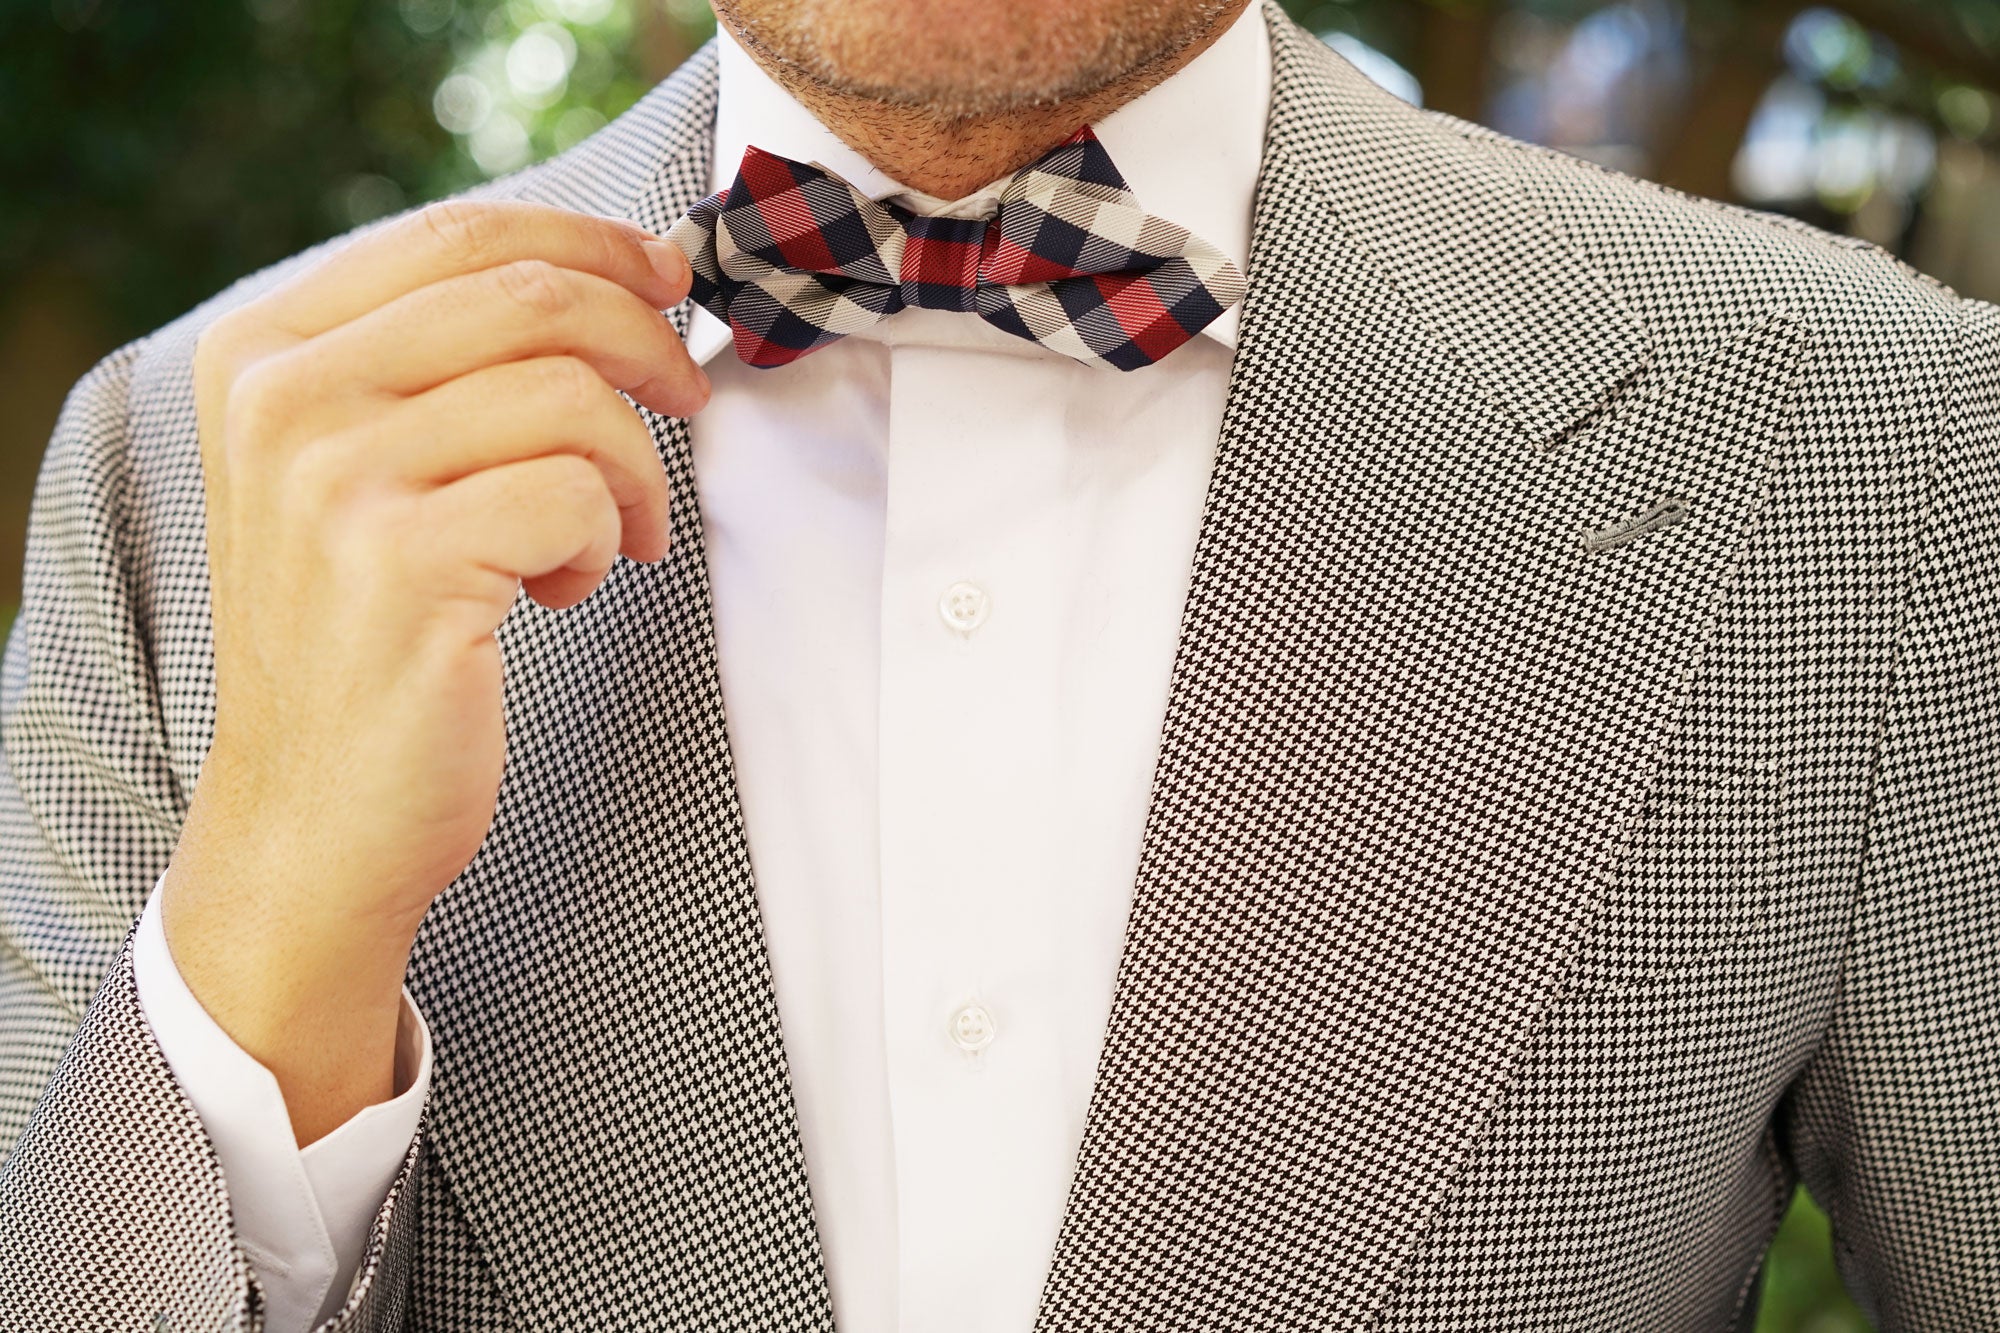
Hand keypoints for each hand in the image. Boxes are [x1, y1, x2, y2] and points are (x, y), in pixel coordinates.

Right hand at [160, 200, 707, 1143]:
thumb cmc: (370, 633)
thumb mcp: (366, 468)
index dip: (591, 242)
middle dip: (646, 343)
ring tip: (609, 536)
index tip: (666, 277)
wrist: (315, 813)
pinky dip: (603, 538)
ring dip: (632, 470)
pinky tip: (563, 590)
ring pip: (572, 397)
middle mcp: (283, 396)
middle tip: (688, 400)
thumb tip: (629, 270)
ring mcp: (334, 478)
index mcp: (265, 348)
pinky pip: (579, 492)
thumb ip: (450, 362)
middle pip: (531, 297)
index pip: (461, 234)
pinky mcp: (404, 562)